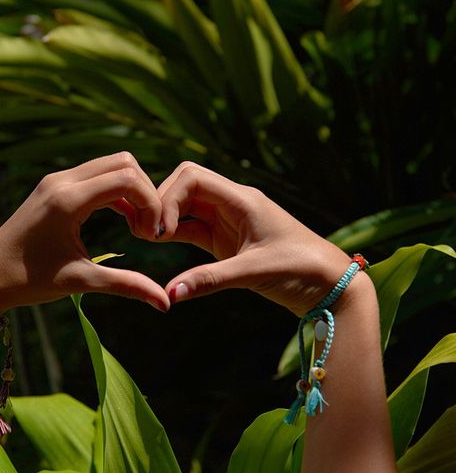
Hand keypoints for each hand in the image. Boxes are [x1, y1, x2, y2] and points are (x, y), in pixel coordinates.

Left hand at [0, 153, 170, 314]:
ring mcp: (55, 181)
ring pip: (110, 165)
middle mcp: (61, 181)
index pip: (127, 179)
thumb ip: (127, 285)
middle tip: (148, 229)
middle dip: (146, 192)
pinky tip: (123, 220)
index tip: (154, 236)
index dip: (151, 203)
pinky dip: (116, 191)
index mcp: (67, 200)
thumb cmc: (28, 281)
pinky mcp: (52, 187)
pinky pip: (95, 175)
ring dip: (132, 190)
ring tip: (137, 227)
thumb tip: (166, 304)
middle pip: (123, 162)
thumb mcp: (81, 282)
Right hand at [157, 162, 352, 316]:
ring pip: (185, 206)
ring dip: (164, 218)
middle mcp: (233, 203)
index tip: (158, 231)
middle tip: (144, 233)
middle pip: (183, 185)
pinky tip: (158, 244)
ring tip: (144, 238)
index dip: (167, 198)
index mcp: (242, 199)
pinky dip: (173, 233)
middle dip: (159, 203)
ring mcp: (228, 221)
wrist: (329, 285)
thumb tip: (171, 294)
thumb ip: (210, 279)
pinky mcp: (226, 240)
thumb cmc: (301, 270)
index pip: (192, 178)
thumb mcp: (254, 272)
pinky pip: (191, 229)